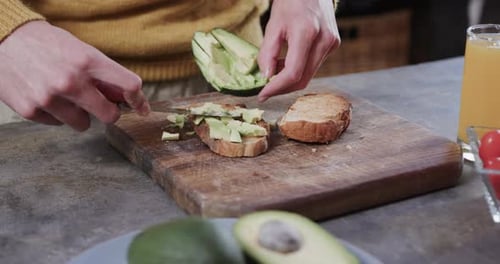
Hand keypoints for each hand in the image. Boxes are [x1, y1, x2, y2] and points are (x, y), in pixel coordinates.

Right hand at [0, 21, 149, 130]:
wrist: (2, 38)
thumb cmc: (45, 43)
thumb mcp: (80, 50)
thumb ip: (102, 73)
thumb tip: (125, 97)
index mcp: (88, 61)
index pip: (129, 85)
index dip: (139, 99)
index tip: (141, 107)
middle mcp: (71, 81)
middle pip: (110, 115)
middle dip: (108, 112)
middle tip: (101, 106)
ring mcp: (50, 98)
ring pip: (83, 124)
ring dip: (79, 114)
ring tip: (64, 96)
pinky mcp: (31, 110)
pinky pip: (57, 124)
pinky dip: (56, 114)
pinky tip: (45, 96)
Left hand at [257, 0, 339, 101]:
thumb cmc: (291, 1)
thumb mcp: (273, 24)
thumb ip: (268, 52)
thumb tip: (266, 77)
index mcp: (307, 33)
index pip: (293, 72)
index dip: (276, 88)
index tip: (262, 95)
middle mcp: (324, 40)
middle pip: (303, 78)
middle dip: (282, 88)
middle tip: (265, 90)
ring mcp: (332, 43)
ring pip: (309, 75)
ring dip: (289, 79)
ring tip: (274, 71)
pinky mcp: (334, 44)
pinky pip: (314, 65)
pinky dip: (299, 69)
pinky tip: (286, 63)